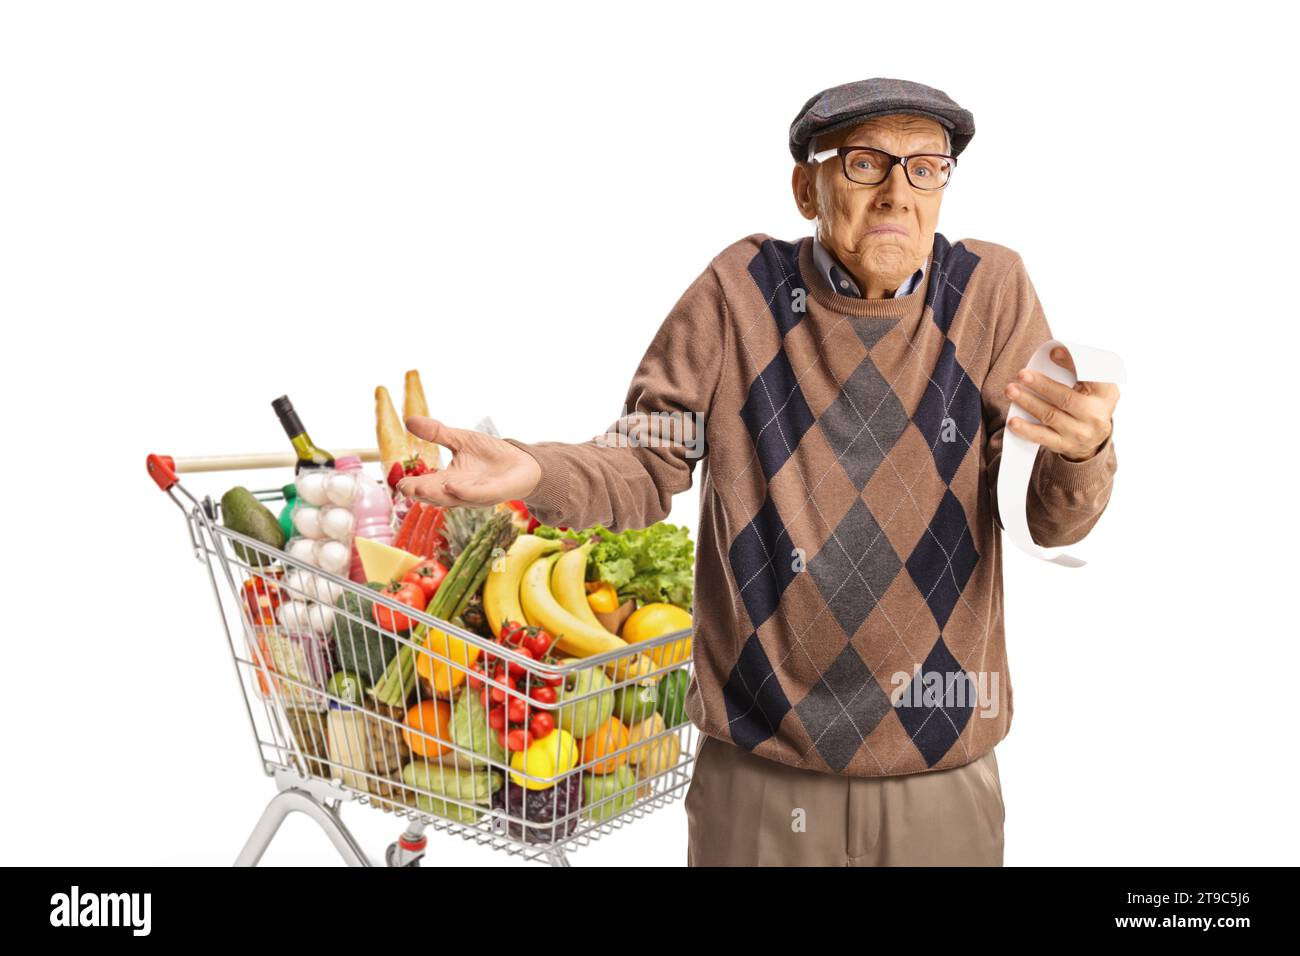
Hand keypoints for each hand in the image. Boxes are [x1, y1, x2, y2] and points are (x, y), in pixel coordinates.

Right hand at [395, 416, 541, 506]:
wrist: (523, 463)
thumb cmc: (490, 455)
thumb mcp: (461, 440)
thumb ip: (437, 433)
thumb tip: (409, 420)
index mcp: (449, 480)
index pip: (427, 486)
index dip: (413, 486)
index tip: (398, 484)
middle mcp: (460, 491)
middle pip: (437, 495)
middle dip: (422, 492)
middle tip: (405, 489)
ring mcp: (478, 494)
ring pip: (455, 498)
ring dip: (438, 494)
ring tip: (421, 488)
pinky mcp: (496, 492)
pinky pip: (479, 494)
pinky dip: (465, 491)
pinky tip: (452, 485)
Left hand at [1004, 347, 1119, 461]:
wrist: (1093, 437)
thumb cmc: (1088, 402)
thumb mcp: (1093, 385)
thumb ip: (1077, 369)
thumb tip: (1053, 353)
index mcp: (1106, 394)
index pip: (1091, 376)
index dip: (1072, 363)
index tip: (1053, 352)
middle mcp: (1096, 415)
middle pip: (1066, 398)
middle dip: (1042, 385)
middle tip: (1022, 374)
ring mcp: (1080, 433)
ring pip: (1050, 416)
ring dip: (1028, 402)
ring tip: (1011, 391)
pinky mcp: (1065, 445)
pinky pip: (1043, 437)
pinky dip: (1027, 430)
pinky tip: (1013, 422)